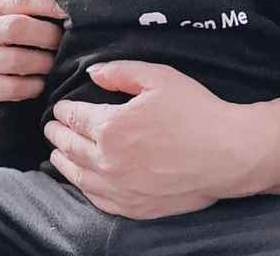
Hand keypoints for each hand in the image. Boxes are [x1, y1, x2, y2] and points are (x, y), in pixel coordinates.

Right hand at [0, 0, 65, 120]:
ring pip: (18, 61)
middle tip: (63, 43)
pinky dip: (35, 86)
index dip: (48, 5)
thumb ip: (35, 6)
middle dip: (48, 37)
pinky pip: (14, 88)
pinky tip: (41, 81)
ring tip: (54, 63)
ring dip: (44, 63)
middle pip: (17, 28)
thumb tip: (71, 9)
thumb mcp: (9, 12)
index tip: (69, 13)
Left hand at [43, 60, 248, 219]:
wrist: (229, 154)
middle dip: (57, 135)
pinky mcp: (136, 207)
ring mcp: (121, 188)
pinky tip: (82, 182)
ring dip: (63, 163)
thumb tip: (92, 73)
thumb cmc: (197, 112)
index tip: (60, 108)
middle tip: (50, 129)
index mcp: (111, 127)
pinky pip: (98, 200)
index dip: (64, 111)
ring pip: (79, 177)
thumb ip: (121, 72)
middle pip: (70, 147)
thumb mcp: (159, 77)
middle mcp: (108, 161)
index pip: (75, 119)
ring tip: (55, 155)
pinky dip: (83, 188)